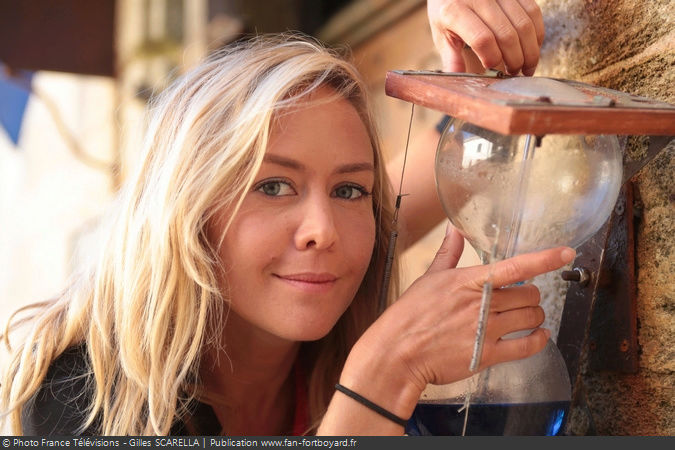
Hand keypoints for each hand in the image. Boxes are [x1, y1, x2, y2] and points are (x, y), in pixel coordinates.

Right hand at [341, 224, 574, 419]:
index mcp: (468, 281)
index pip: (514, 266)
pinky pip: (526, 347)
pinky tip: (538, 337)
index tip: (566, 253)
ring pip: (532, 318)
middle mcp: (481, 304)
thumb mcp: (428, 279)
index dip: (544, 259)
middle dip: (530, 296)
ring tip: (526, 317)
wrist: (397, 353)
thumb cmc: (409, 315)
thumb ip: (447, 253)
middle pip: (529, 295)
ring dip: (535, 317)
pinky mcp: (486, 355)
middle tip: (521, 300)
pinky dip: (538, 341)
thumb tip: (454, 230)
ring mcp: (485, 330)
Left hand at [427, 0, 544, 74]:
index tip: (493, 69)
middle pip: (506, 34)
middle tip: (514, 73)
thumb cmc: (447, 13)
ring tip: (526, 67)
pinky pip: (533, 12)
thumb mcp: (441, 34)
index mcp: (455, 11)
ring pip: (524, 25)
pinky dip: (536, 34)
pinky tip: (531, 48)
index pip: (482, 39)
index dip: (492, 58)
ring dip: (530, 51)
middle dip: (514, 60)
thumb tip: (458, 80)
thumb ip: (451, 58)